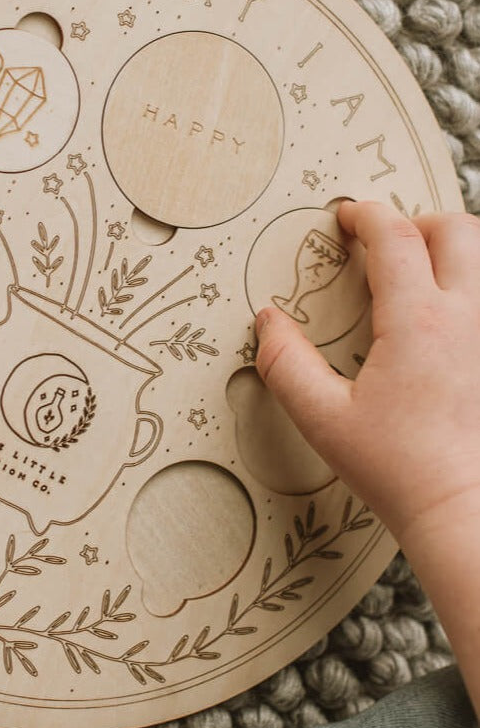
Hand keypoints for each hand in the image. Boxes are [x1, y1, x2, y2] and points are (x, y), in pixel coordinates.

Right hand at [255, 200, 479, 545]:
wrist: (466, 512)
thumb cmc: (405, 472)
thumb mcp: (323, 419)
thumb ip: (286, 364)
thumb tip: (268, 323)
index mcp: (418, 323)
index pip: (393, 236)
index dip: (365, 215)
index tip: (348, 218)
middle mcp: (470, 317)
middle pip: (456, 229)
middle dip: (417, 223)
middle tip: (390, 243)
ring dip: (455, 250)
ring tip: (426, 272)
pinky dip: (473, 289)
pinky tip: (454, 316)